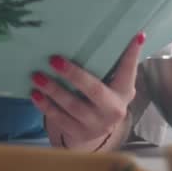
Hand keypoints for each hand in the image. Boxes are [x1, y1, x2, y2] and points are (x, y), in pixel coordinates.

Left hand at [30, 32, 144, 150]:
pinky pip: (59, 119)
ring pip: (72, 106)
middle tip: (54, 59)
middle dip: (74, 75)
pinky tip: (35, 94)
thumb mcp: (112, 86)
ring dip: (53, 90)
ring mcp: (95, 125)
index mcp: (123, 93)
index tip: (136, 35)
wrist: (94, 136)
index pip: (129, 71)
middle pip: (94, 90)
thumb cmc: (101, 100)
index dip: (132, 55)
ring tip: (37, 76)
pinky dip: (46, 106)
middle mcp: (113, 110)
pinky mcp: (78, 134)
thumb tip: (131, 34)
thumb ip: (115, 66)